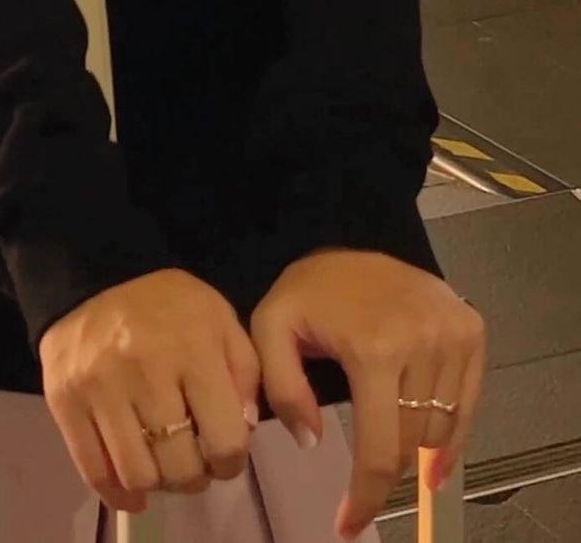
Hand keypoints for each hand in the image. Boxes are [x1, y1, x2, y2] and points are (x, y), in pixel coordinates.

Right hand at [39, 269, 260, 515]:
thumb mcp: (221, 320)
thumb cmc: (169, 305)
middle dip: (194, 476)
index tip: (225, 456)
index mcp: (193, 347)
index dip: (231, 462)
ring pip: (137, 474)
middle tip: (192, 462)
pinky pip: (92, 470)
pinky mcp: (64, 399)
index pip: (224, 441)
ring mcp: (99, 386)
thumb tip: (243, 434)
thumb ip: (244, 375)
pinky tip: (131, 488)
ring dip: (157, 483)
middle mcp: (145, 369)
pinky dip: (115, 491)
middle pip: (180, 466)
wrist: (97, 276)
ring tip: (162, 466)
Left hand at [251, 250, 485, 539]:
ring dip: (415, 450)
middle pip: (410, 443)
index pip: (379, 449)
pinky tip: (435, 460)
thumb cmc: (311, 287)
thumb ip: (283, 389)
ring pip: (438, 427)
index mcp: (374, 348)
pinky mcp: (471, 330)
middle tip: (361, 490)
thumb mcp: (272, 327)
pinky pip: (466, 404)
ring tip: (389, 455)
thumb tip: (312, 441)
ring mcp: (453, 335)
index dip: (366, 497)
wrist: (351, 230)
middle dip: (384, 473)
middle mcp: (423, 343)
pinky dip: (451, 437)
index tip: (349, 525)